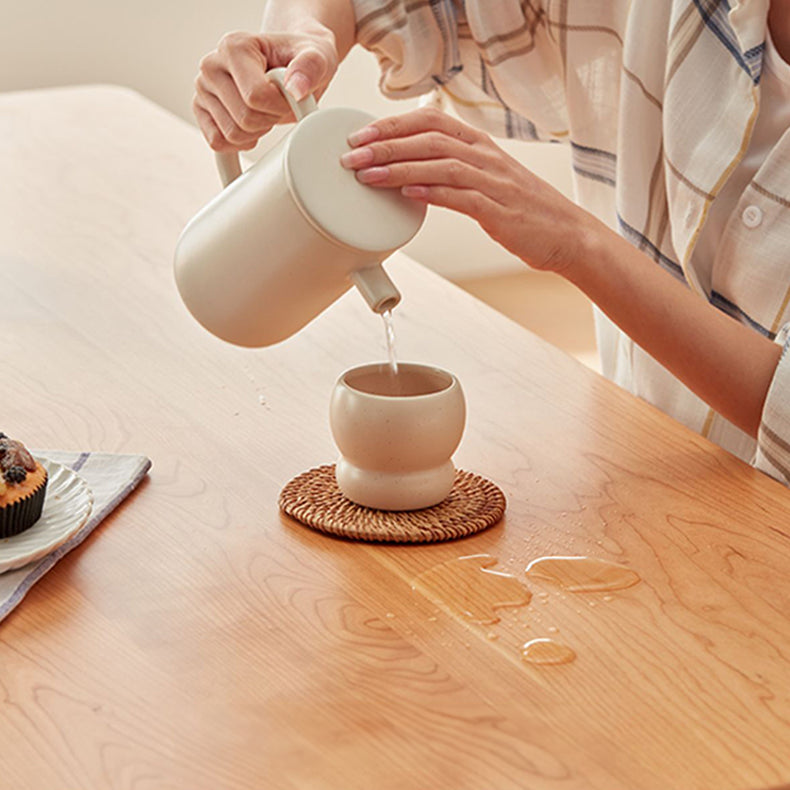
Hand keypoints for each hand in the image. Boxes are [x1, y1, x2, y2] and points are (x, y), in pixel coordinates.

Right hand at [194, 28, 338, 151]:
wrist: (289, 60)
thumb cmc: (300, 58)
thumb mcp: (318, 56)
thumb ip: (311, 67)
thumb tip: (296, 89)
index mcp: (235, 46)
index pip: (256, 97)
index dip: (280, 107)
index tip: (291, 97)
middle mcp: (212, 65)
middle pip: (244, 119)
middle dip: (270, 119)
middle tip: (279, 104)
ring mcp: (203, 88)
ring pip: (232, 135)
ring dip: (257, 131)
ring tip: (265, 111)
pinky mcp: (201, 110)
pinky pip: (218, 143)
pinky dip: (240, 142)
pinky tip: (252, 125)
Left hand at [340, 108, 602, 274]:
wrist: (567, 235)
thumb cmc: (523, 211)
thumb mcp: (488, 179)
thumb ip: (454, 170)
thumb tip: (412, 172)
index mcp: (480, 146)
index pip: (430, 121)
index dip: (392, 125)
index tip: (361, 133)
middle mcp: (486, 157)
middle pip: (429, 139)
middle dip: (385, 144)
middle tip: (352, 154)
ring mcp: (494, 183)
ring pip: (440, 165)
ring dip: (399, 168)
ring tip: (368, 174)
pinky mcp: (499, 211)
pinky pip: (461, 197)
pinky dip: (433, 193)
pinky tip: (408, 194)